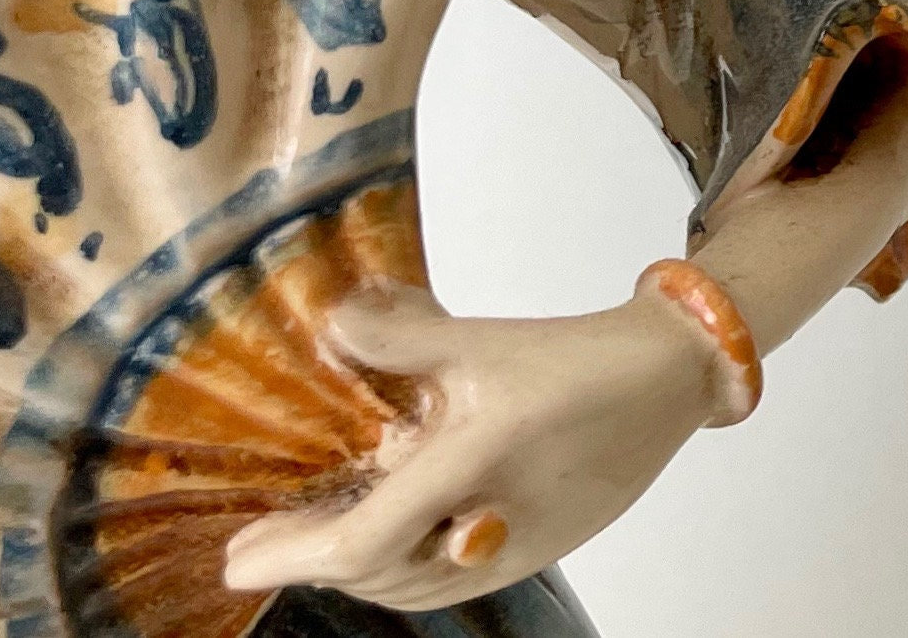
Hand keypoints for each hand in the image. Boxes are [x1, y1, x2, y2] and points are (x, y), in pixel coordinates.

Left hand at [222, 281, 735, 612]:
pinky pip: (445, 579)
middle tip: (264, 543)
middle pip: (377, 573)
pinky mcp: (534, 552)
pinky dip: (399, 566)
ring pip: (410, 585)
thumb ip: (402, 336)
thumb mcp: (483, 339)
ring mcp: (516, 549)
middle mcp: (491, 523)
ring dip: (356, 567)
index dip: (292, 557)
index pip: (362, 543)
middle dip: (315, 561)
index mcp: (475, 465)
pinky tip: (388, 534)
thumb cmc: (583, 362)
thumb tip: (334, 322)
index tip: (240, 557)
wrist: (668, 377)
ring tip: (318, 541)